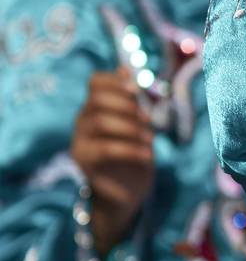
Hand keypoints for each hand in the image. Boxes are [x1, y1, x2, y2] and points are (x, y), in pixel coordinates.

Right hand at [71, 69, 155, 255]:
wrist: (127, 192)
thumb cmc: (134, 153)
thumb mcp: (138, 124)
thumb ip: (131, 99)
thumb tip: (124, 67)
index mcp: (96, 107)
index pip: (96, 82)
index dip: (116, 81)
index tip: (136, 90)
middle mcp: (83, 121)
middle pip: (96, 99)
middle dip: (126, 105)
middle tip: (148, 120)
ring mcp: (79, 141)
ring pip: (100, 122)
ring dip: (131, 128)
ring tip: (150, 141)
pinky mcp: (84, 163)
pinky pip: (105, 149)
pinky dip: (130, 149)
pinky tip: (147, 155)